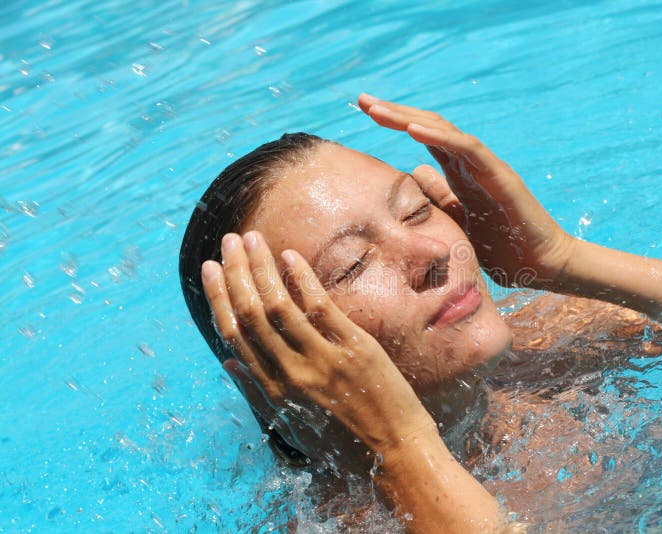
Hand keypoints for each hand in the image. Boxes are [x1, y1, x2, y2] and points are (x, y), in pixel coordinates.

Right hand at [201, 231, 436, 467]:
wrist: (396, 456)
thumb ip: (257, 391)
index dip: (219, 298)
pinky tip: (290, 256)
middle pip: (252, 315)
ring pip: (279, 306)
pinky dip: (302, 279)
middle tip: (228, 242)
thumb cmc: (345, 443)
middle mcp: (291, 374)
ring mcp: (323, 361)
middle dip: (236, 274)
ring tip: (251, 238)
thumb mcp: (292, 424)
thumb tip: (226, 362)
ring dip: (262, 268)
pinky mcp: (354, 349)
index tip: (209, 270)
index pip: (235, 335)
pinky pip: (320, 308)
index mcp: (274, 392)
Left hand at [358, 93, 574, 287]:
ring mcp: (486, 165)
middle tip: (361, 100)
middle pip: (429, 125)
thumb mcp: (457, 221)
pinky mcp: (500, 176)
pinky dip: (439, 136)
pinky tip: (412, 129)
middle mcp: (471, 162)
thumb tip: (413, 173)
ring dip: (409, 118)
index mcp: (460, 170)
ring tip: (378, 110)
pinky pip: (467, 149)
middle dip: (394, 112)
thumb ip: (438, 196)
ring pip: (445, 130)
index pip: (424, 135)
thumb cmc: (503, 247)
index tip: (364, 111)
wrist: (542, 264)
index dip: (396, 121)